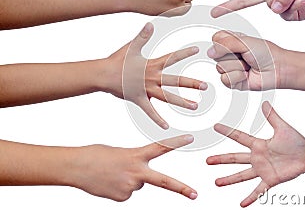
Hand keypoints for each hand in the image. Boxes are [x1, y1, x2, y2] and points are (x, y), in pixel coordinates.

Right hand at [72, 134, 197, 201]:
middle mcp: (136, 172)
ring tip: (111, 174)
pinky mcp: (122, 198)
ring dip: (127, 180)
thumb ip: (134, 165)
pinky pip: (127, 193)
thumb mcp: (120, 154)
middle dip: (181, 189)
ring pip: (137, 184)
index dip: (176, 142)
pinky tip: (109, 182)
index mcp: (136, 156)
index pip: (160, 148)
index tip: (191, 138)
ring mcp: (130, 187)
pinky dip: (120, 188)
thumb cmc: (97, 155)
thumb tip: (140, 183)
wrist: (76, 167)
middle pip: (164, 182)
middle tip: (196, 195)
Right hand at [104, 23, 206, 128]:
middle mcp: (152, 77)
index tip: (198, 50)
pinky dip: (158, 119)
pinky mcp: (139, 99)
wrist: (102, 74)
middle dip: (191, 83)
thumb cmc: (117, 60)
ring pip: (168, 97)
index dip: (185, 53)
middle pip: (175, 80)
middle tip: (206, 86)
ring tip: (195, 106)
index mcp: (152, 64)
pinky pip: (150, 111)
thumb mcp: (131, 47)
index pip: (172, 57)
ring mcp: (147, 89)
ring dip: (182, 102)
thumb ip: (142, 36)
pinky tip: (167, 126)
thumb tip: (150, 24)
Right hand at [207, 30, 284, 90]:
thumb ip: (225, 44)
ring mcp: (230, 68)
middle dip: (232, 56)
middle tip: (246, 56)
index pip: (215, 39)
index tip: (238, 43)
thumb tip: (209, 52)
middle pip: (215, 55)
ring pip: (220, 68)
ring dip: (237, 67)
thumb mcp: (245, 42)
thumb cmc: (266, 53)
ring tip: (248, 66)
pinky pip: (225, 79)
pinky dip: (237, 77)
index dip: (223, 42)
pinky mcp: (233, 81)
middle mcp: (229, 55)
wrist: (277, 69)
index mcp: (231, 41)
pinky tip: (247, 75)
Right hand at [207, 102, 304, 206]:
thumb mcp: (282, 127)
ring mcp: (262, 170)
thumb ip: (272, 116)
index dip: (227, 131)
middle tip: (207, 161)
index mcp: (258, 144)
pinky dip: (250, 197)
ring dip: (229, 179)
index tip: (215, 126)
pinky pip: (258, 190)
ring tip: (216, 182)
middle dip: (221, 159)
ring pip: (242, 175)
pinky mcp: (270, 180)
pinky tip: (242, 204)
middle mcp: (257, 157)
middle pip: (235, 158)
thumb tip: (265, 102)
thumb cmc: (296, 141)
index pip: (239, 137)